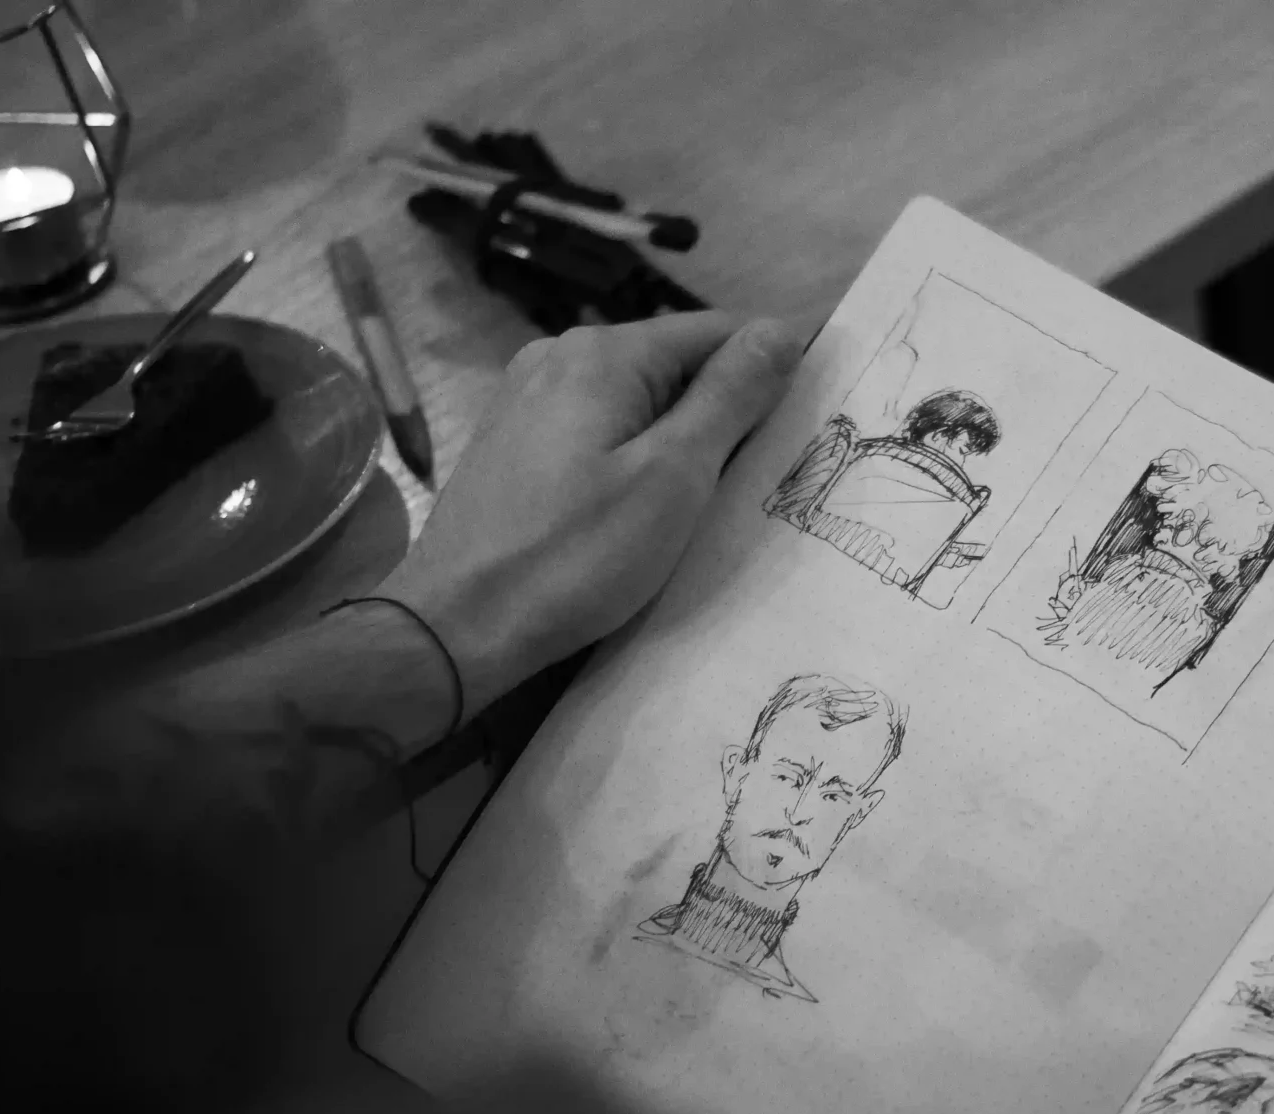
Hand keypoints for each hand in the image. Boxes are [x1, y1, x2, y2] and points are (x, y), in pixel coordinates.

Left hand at [375, 312, 804, 709]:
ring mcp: (528, 396)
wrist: (458, 623)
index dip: (773, 368)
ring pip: (636, 398)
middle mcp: (561, 355)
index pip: (717, 331)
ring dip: (682, 435)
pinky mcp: (514, 440)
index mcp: (605, 353)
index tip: (814, 419)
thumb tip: (782, 330)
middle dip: (726, 406)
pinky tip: (646, 506)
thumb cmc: (577, 556)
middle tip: (766, 475)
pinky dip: (637, 453)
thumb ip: (730, 398)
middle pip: (675, 362)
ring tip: (711, 498)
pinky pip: (599, 426)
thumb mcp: (674, 478)